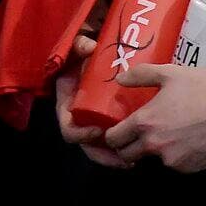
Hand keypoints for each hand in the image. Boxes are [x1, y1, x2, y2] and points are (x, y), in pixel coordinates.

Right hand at [55, 33, 130, 167]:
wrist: (89, 53)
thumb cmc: (79, 52)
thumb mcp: (76, 46)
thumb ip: (80, 44)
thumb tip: (90, 48)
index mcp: (66, 104)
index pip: (68, 128)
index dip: (80, 134)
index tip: (98, 131)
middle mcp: (78, 117)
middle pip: (86, 144)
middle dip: (103, 155)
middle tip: (122, 158)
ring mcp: (92, 121)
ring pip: (100, 147)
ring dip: (114, 157)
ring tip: (133, 161)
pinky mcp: (106, 120)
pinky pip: (112, 138)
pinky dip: (123, 146)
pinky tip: (139, 151)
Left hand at [103, 64, 205, 172]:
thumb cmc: (202, 87)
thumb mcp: (169, 72)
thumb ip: (140, 76)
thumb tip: (120, 79)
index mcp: (146, 123)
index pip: (115, 139)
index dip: (112, 134)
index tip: (116, 129)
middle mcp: (157, 147)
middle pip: (128, 155)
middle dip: (128, 146)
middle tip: (135, 134)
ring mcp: (175, 162)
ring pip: (154, 160)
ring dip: (155, 150)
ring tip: (167, 132)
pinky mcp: (193, 169)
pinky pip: (176, 163)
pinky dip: (176, 154)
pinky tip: (186, 138)